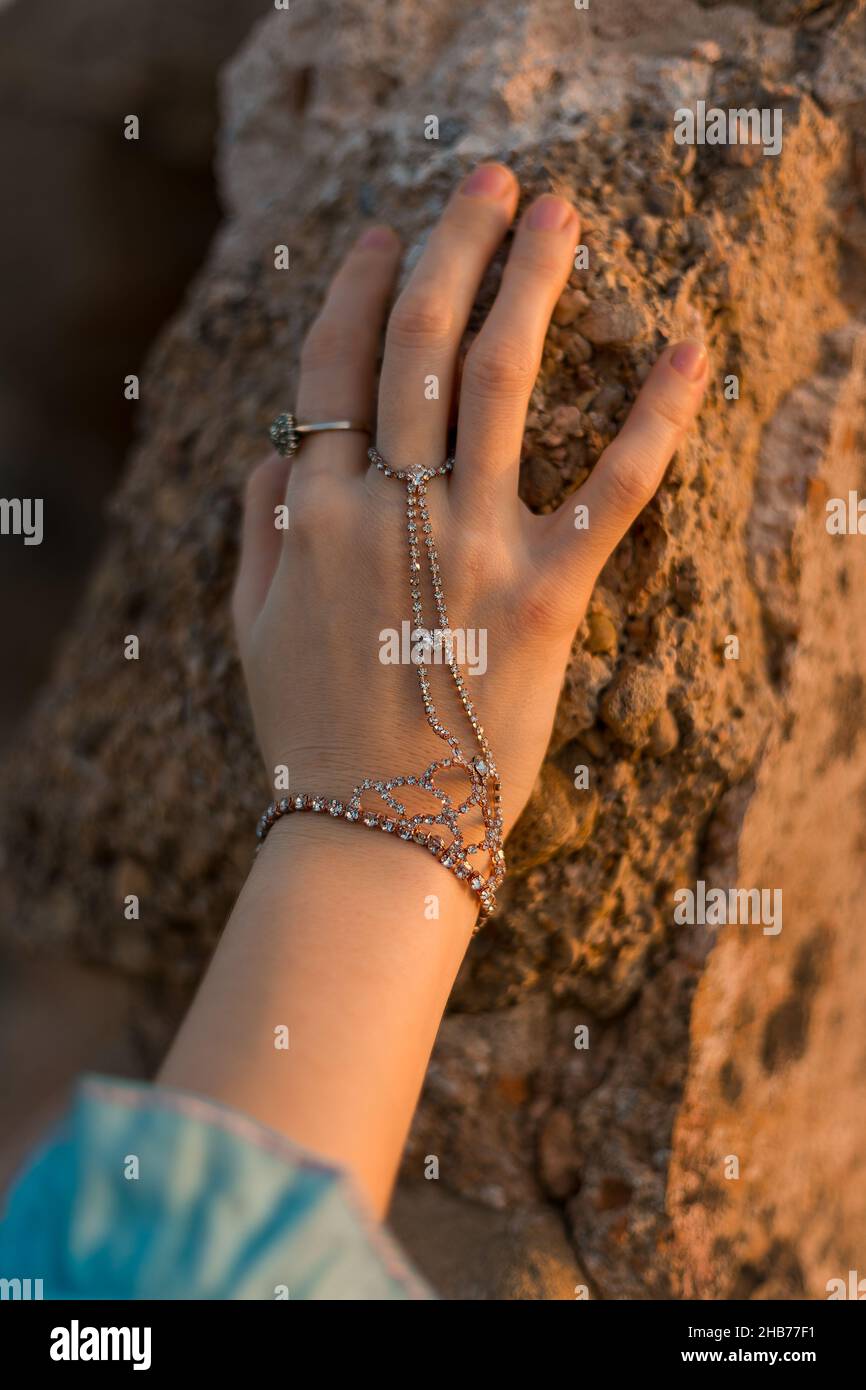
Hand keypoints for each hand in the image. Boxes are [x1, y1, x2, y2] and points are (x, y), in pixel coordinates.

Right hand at [232, 162, 707, 846]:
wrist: (374, 832)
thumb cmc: (310, 735)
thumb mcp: (251, 631)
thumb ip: (259, 532)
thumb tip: (275, 455)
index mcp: (315, 514)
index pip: (334, 371)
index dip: (358, 293)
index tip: (384, 236)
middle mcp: (391, 510)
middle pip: (420, 348)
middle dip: (451, 248)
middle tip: (486, 181)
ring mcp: (472, 546)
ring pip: (502, 383)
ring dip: (529, 283)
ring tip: (556, 212)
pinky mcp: (547, 593)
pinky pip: (612, 489)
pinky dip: (656, 416)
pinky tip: (689, 350)